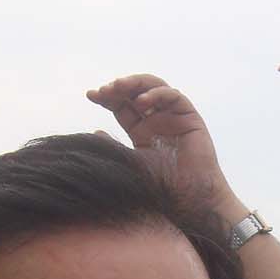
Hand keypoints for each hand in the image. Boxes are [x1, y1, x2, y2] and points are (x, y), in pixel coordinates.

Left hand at [85, 74, 238, 216]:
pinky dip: (157, 94)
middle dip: (118, 88)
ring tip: (119, 87)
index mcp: (141, 131)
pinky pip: (173, 96)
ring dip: (135, 84)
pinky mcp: (189, 116)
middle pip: (135, 93)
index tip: (91, 95)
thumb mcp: (129, 162)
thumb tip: (94, 133)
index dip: (106, 98)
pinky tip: (142, 100)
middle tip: (103, 90)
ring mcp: (172, 116)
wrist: (188, 195)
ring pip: (153, 88)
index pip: (121, 106)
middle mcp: (156, 120)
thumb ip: (113, 147)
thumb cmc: (161, 183)